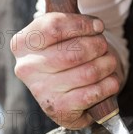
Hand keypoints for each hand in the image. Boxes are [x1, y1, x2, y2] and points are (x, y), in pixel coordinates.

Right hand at [10, 12, 122, 127]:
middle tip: (104, 46)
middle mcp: (26, 68)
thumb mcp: (60, 36)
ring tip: (110, 62)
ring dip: (107, 65)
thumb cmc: (63, 57)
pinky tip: (110, 81)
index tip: (98, 26)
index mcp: (22, 44)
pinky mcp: (59, 109)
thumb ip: (70, 24)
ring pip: (88, 72)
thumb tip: (96, 25)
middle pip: (74, 51)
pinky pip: (92, 93)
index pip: (54, 26)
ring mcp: (41, 91)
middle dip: (98, 46)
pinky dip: (108, 85)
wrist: (64, 97)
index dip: (82, 24)